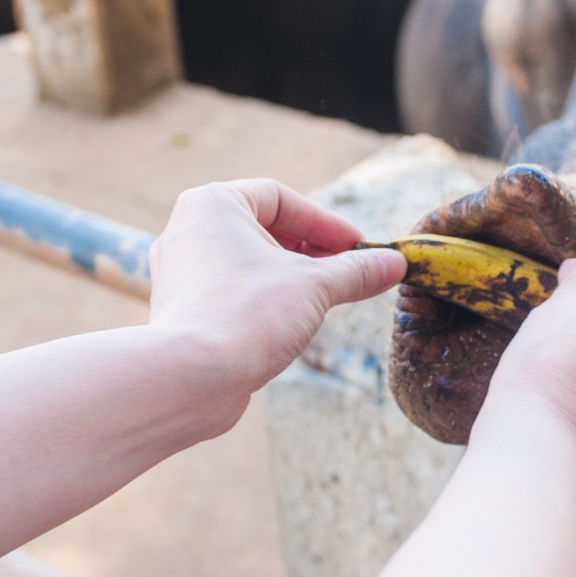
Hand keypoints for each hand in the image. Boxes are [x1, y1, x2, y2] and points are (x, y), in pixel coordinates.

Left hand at [148, 180, 406, 389]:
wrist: (189, 378)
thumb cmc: (246, 315)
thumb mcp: (315, 286)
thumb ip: (356, 270)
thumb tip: (395, 263)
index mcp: (212, 204)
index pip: (280, 199)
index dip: (325, 224)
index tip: (359, 247)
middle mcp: (188, 230)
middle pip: (264, 230)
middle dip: (311, 252)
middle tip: (348, 273)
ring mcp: (180, 272)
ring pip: (248, 264)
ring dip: (290, 278)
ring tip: (325, 300)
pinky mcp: (182, 309)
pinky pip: (232, 292)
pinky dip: (265, 300)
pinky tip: (290, 325)